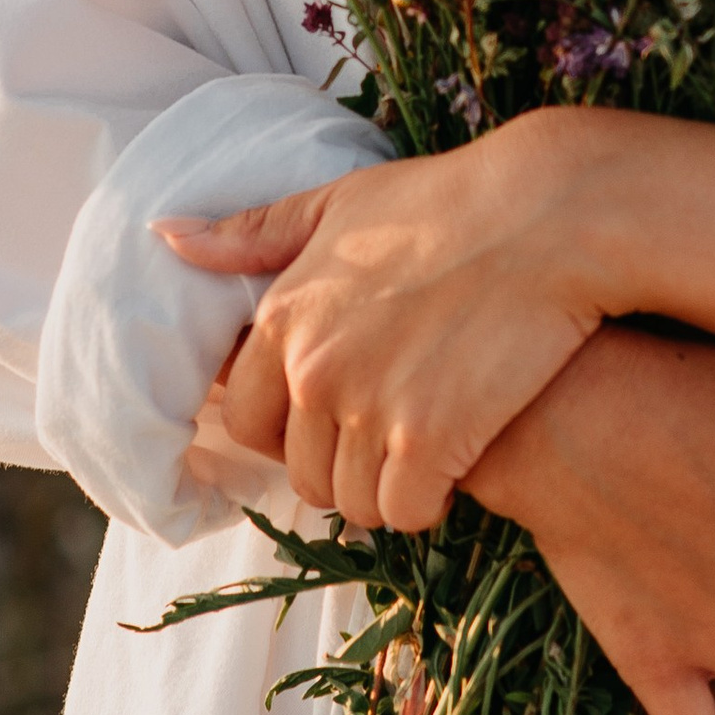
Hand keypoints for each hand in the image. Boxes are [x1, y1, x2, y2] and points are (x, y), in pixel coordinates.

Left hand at [154, 116, 611, 530]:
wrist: (547, 215)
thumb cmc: (449, 200)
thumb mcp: (340, 202)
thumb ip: (254, 233)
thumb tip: (167, 237)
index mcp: (284, 318)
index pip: (247, 422)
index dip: (289, 431)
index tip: (336, 419)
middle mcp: (314, 370)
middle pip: (304, 473)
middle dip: (343, 466)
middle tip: (394, 435)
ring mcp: (369, 409)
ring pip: (354, 502)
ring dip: (387, 490)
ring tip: (428, 449)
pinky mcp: (429, 442)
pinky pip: (406, 514)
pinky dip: (429, 502)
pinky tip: (457, 464)